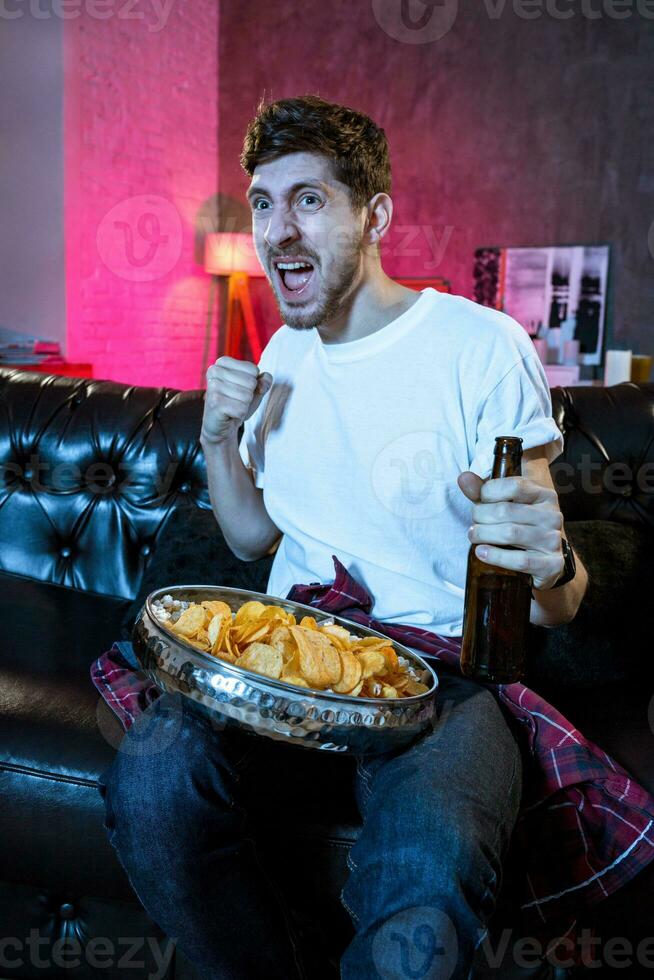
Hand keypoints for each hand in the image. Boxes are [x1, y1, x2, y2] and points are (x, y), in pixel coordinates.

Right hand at [201, 357, 271, 445]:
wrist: (221, 426)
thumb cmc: (237, 402)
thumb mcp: (254, 389)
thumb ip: (264, 380)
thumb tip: (264, 382)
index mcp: (223, 362)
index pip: (253, 370)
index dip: (253, 383)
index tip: (240, 389)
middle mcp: (214, 371)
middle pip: (251, 382)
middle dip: (248, 395)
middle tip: (235, 400)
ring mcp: (213, 386)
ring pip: (247, 396)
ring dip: (244, 405)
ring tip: (232, 407)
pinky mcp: (214, 403)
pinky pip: (242, 408)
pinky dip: (240, 414)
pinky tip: (230, 414)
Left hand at [457, 471, 564, 590]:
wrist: (543, 562)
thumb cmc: (519, 526)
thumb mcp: (504, 504)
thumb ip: (483, 490)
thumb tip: (463, 478)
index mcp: (545, 495)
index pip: (514, 486)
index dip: (489, 492)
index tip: (480, 501)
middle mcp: (552, 515)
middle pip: (506, 511)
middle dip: (480, 516)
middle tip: (474, 523)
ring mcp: (553, 540)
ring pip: (510, 534)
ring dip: (483, 534)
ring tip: (474, 536)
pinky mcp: (551, 564)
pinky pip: (519, 560)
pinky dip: (495, 556)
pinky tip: (482, 552)